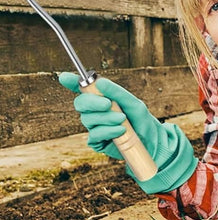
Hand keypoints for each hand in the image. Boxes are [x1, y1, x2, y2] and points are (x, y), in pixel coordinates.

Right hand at [59, 72, 197, 193]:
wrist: (151, 143)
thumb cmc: (142, 120)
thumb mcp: (133, 103)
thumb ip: (117, 93)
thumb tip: (99, 81)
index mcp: (103, 99)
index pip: (83, 89)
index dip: (72, 82)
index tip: (64, 77)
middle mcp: (96, 112)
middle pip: (80, 103)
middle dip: (92, 102)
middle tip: (108, 103)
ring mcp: (95, 127)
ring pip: (88, 120)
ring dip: (106, 118)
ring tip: (123, 120)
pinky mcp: (98, 142)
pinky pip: (94, 135)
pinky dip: (107, 132)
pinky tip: (120, 132)